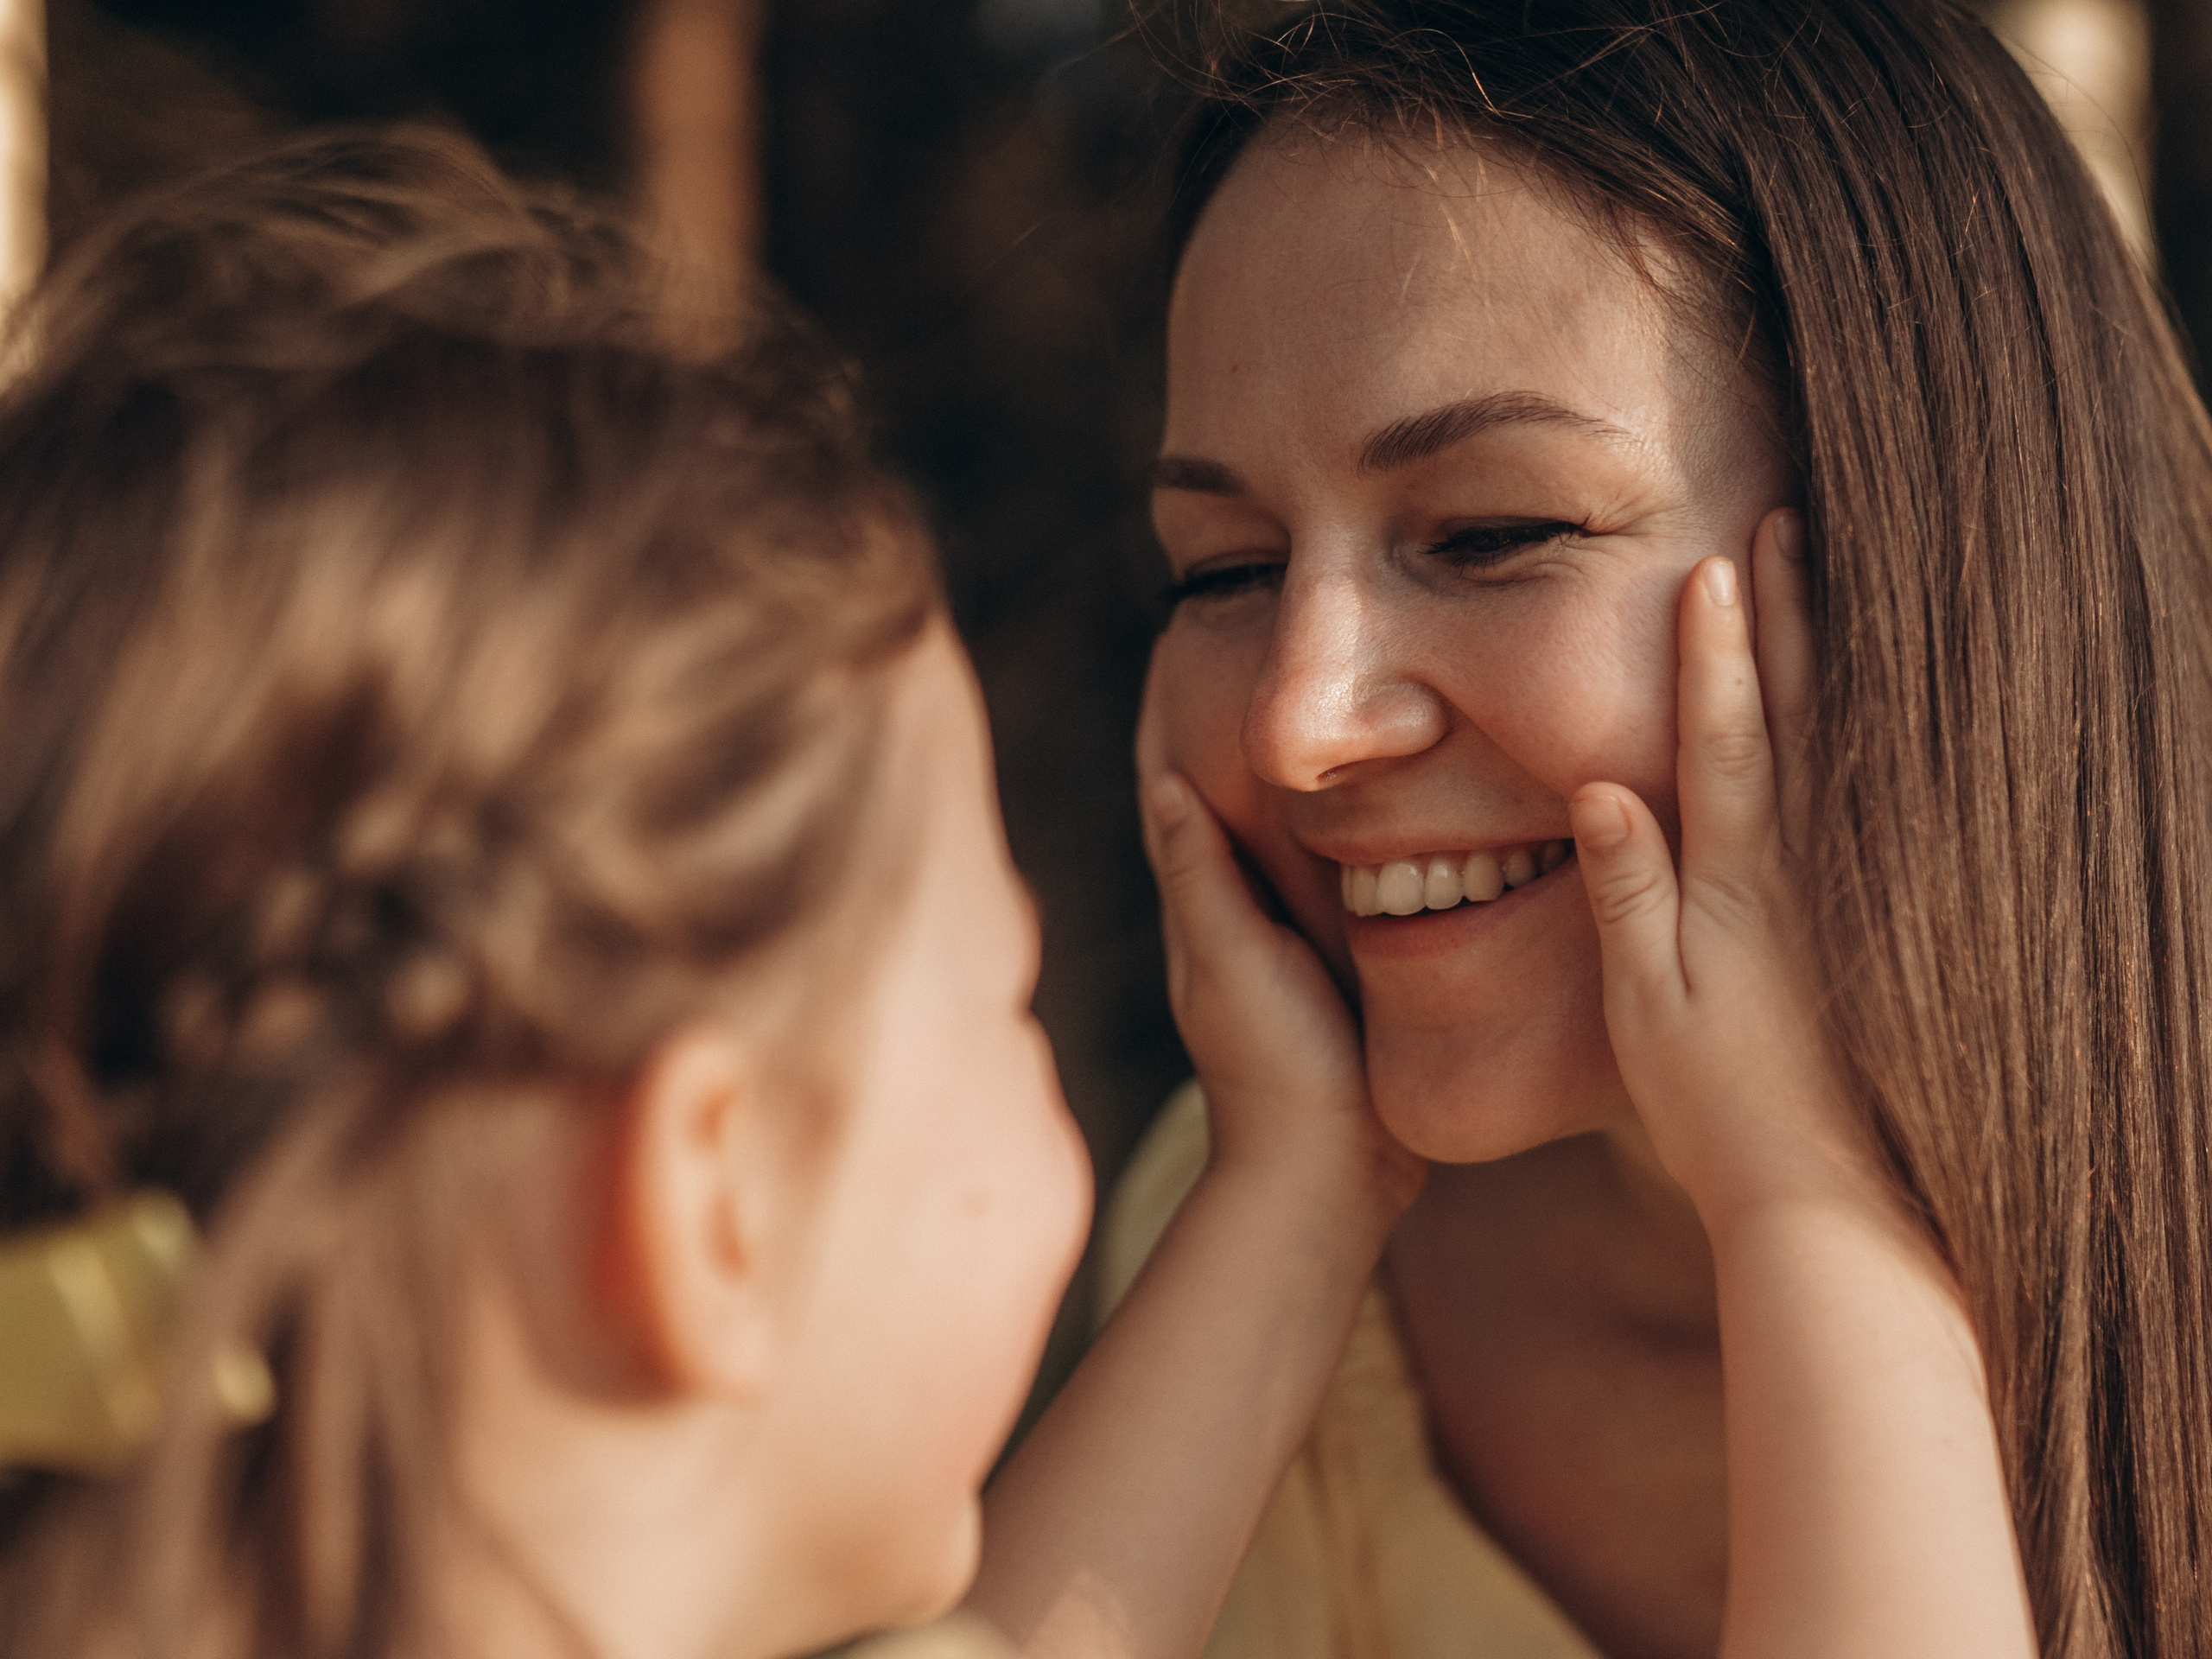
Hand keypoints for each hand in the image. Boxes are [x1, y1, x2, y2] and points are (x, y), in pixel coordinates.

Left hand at [1136, 652, 1423, 1223]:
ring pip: (1289, 838)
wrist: (1331, 1176)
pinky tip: (1395, 805)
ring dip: (1297, 775)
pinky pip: (1344, 882)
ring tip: (1329, 702)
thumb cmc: (1275, 1067)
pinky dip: (1352, 834)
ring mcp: (1291, 946)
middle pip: (1232, 803)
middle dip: (1236, 731)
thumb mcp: (1233, 964)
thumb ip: (1204, 880)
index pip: (1176, 795)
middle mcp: (1240, 921)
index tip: (1180, 642)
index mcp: (1204, 913)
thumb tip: (1165, 785)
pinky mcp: (1344, 970)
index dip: (1172, 723)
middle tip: (1257, 648)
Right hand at [1568, 511, 1884, 1230]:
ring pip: (1843, 755)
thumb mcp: (1644, 1008)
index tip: (1716, 569)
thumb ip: (1627, 895)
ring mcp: (1845, 900)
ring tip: (1839, 582)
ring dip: (1834, 662)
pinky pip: (1873, 811)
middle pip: (1796, 725)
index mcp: (1738, 887)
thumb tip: (1604, 789)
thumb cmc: (1715, 1110)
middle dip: (1789, 622)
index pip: (1724, 744)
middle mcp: (1803, 877)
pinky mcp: (1873, 929)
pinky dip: (1874, 742)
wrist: (1823, 1197)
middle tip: (1792, 527)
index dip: (1716, 655)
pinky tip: (1880, 704)